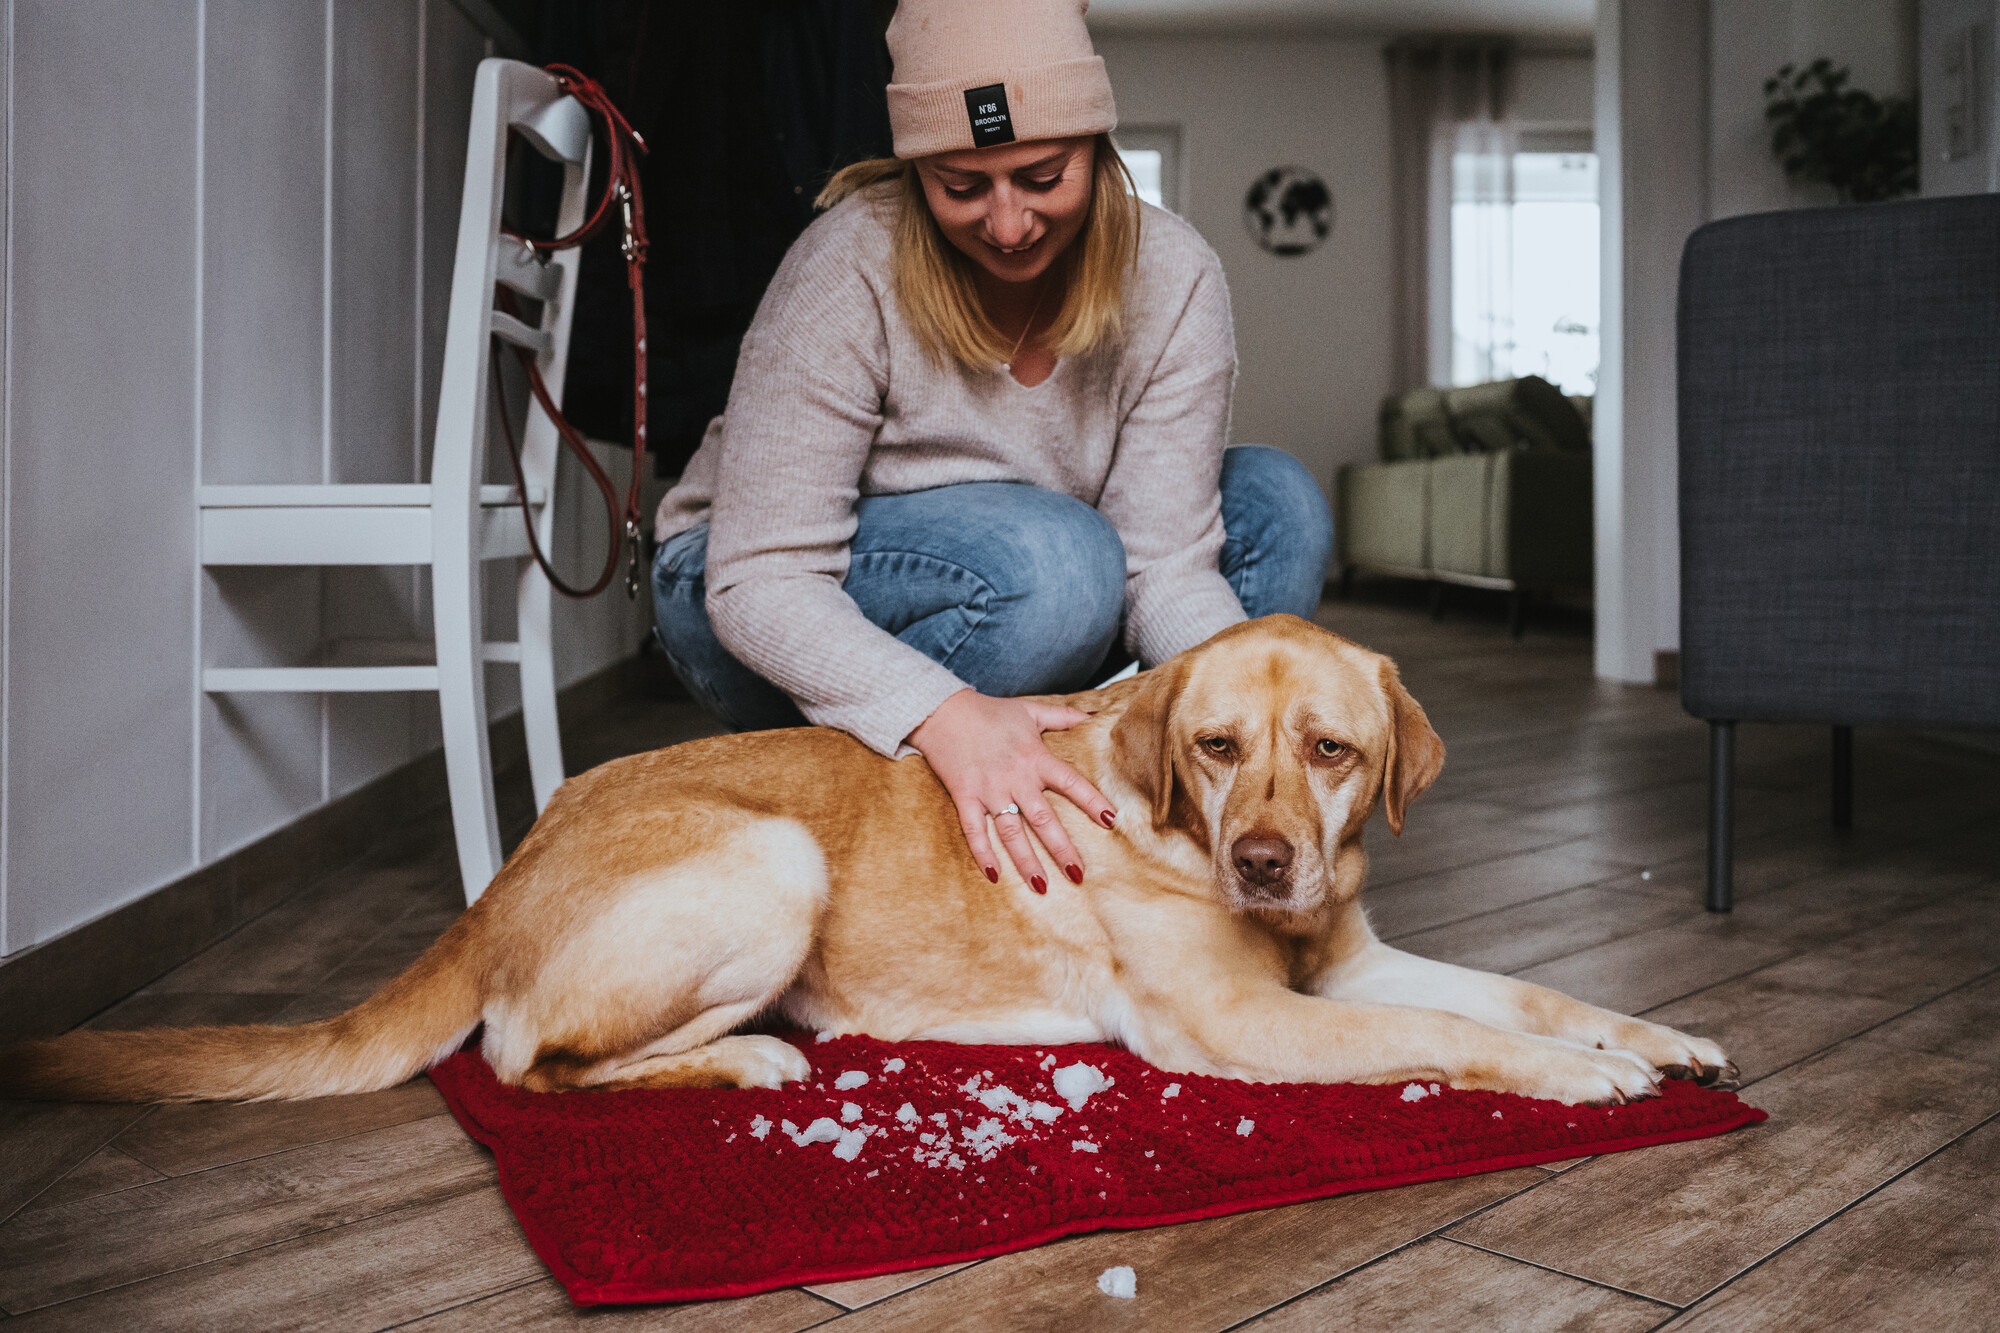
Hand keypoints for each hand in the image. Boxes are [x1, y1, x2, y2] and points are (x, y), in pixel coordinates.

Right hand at [907, 689, 1117, 892]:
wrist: (943, 711)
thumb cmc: (989, 711)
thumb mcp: (1030, 710)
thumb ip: (1062, 715)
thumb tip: (1093, 714)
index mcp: (1035, 758)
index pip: (1070, 782)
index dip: (1091, 800)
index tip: (1109, 820)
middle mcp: (1015, 778)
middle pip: (1043, 819)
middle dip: (1062, 849)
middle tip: (1078, 875)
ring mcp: (989, 790)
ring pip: (1011, 832)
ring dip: (1026, 860)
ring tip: (1041, 886)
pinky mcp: (964, 797)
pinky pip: (974, 830)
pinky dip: (982, 853)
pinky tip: (994, 876)